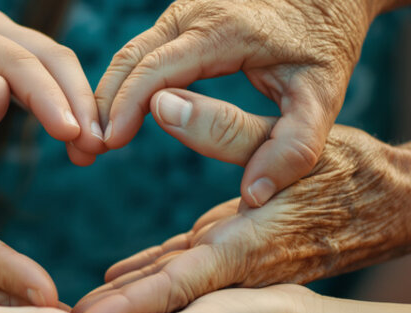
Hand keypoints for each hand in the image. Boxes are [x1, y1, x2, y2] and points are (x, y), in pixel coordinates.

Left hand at [0, 0, 104, 191]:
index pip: (13, 62)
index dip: (47, 97)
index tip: (72, 135)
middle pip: (49, 55)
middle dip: (79, 100)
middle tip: (96, 150)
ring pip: (52, 59)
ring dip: (77, 100)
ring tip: (90, 151)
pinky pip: (41, 67)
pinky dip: (63, 97)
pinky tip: (71, 135)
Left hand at [74, 89, 410, 312]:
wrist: (404, 208)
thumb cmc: (357, 173)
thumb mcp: (297, 143)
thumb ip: (227, 129)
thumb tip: (164, 105)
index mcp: (257, 243)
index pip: (187, 279)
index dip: (141, 307)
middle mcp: (246, 267)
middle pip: (171, 300)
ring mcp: (244, 267)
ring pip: (175, 288)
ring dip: (129, 304)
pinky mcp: (243, 255)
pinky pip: (188, 269)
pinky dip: (152, 276)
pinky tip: (118, 279)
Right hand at [95, 0, 379, 206]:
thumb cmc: (327, 42)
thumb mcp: (323, 95)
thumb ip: (295, 146)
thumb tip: (255, 195)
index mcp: (223, 29)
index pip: (156, 68)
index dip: (124, 107)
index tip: (106, 146)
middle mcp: (195, 11)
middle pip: (130, 58)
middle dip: (100, 105)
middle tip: (83, 153)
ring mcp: (185, 9)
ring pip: (131, 52)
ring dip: (107, 95)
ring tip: (93, 142)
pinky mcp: (183, 16)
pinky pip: (144, 50)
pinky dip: (124, 83)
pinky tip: (117, 119)